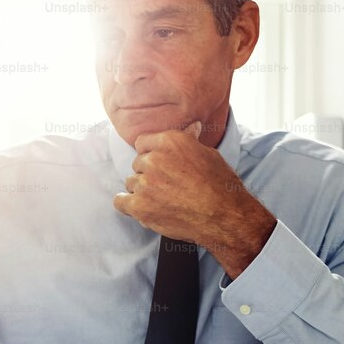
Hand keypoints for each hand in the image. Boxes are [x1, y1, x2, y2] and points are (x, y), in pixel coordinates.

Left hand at [113, 121, 276, 279]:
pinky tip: (139, 208)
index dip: (150, 154)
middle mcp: (154, 158)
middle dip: (148, 174)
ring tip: (161, 200)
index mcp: (170, 141)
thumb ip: (190, 142)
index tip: (158, 165)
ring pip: (131, 183)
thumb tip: (192, 127)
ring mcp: (145, 183)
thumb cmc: (220, 186)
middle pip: (137, 164)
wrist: (224, 216)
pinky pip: (119, 201)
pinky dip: (127, 205)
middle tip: (165, 186)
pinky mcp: (140, 206)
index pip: (142, 143)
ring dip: (141, 191)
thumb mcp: (208, 154)